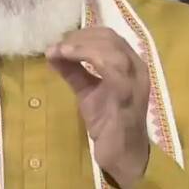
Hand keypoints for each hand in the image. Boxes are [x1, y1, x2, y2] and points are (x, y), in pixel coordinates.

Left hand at [46, 27, 150, 188]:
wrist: (122, 154)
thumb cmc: (108, 121)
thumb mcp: (86, 90)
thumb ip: (73, 70)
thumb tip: (52, 51)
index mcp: (129, 63)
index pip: (108, 36)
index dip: (83, 33)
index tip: (60, 40)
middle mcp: (137, 67)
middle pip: (110, 37)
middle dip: (80, 37)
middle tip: (58, 45)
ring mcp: (134, 81)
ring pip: (112, 49)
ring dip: (82, 45)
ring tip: (61, 50)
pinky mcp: (127, 95)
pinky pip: (112, 68)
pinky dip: (89, 57)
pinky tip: (69, 57)